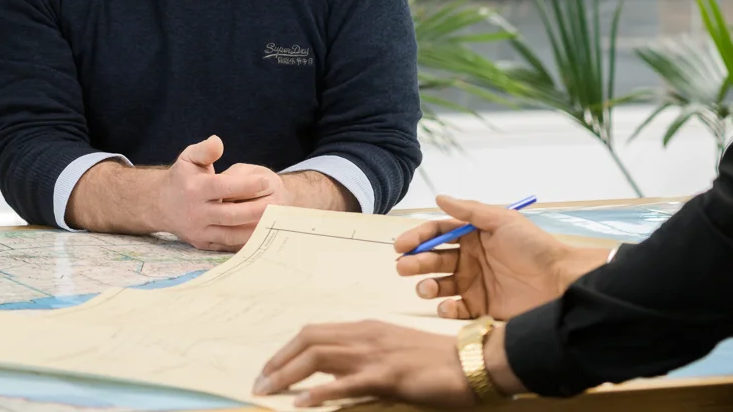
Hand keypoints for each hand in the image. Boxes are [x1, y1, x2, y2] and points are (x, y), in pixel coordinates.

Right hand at [156, 136, 280, 251]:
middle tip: (277, 204)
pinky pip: (227, 245)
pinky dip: (244, 241)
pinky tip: (261, 234)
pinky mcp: (202, 243)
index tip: (265, 180)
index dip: (246, 185)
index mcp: (194, 189)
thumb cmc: (181, 178)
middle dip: (256, 210)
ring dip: (254, 229)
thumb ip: (204, 150)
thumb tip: (218, 142)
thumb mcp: (188, 158)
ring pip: (231, 234)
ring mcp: (199, 231)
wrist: (160, 205)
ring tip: (274, 221)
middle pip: (231, 214)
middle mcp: (195, 212)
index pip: (223, 187)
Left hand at [255, 321, 470, 406]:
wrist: (472, 360)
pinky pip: (345, 383)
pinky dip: (319, 393)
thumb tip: (335, 376)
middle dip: (278, 360)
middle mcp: (366, 334)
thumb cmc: (437, 361)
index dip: (287, 350)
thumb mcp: (394, 352)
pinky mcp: (388, 375)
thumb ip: (366, 358)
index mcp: (367, 328)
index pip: (314, 333)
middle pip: (308, 340)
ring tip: (268, 390)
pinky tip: (301, 404)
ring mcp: (375, 353)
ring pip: (318, 357)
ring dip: (287, 374)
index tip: (270, 368)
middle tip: (259, 382)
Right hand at [395, 194, 603, 320]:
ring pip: (440, 284)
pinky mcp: (482, 308)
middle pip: (434, 259)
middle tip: (404, 267)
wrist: (559, 281)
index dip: (418, 238)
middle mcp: (470, 259)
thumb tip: (438, 196)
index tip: (401, 245)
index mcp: (473, 236)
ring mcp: (475, 284)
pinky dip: (446, 308)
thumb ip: (469, 211)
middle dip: (416, 262)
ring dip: (427, 285)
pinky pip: (456, 309)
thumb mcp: (502, 220)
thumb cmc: (532, 247)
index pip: (438, 233)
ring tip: (426, 287)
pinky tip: (446, 304)